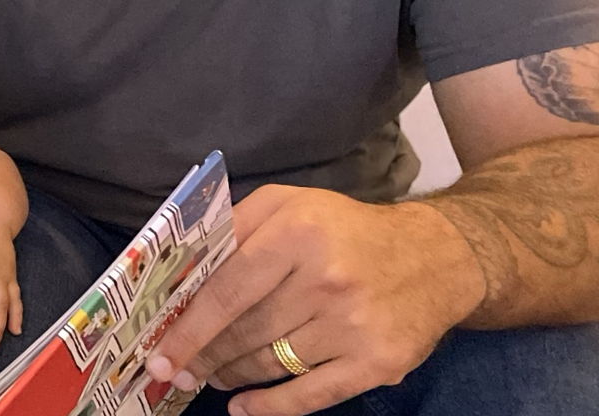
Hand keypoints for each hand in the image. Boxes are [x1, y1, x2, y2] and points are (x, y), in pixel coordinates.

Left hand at [143, 186, 484, 415]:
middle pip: (245, 332)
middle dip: (204, 356)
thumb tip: (182, 268)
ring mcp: (354, 325)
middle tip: (179, 369)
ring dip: (232, 376)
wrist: (438, 257)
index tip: (160, 354)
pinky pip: (311, 395)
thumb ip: (235, 226)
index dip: (188, 329)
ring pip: (271, 364)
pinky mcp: (378, 362)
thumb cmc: (346, 229)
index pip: (227, 291)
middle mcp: (327, 279)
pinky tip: (244, 408)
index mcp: (298, 232)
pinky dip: (271, 407)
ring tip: (213, 376)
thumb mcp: (290, 203)